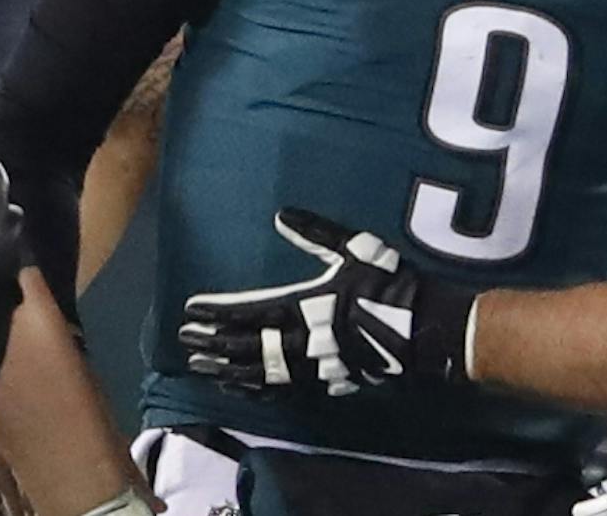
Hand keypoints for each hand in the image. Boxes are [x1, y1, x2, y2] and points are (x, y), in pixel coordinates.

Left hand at [179, 209, 472, 396]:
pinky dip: (252, 389)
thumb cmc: (389, 284)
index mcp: (305, 304)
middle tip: (184, 339)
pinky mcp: (322, 382)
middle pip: (244, 344)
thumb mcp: (356, 249)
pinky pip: (278, 390)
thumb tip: (282, 215)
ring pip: (255, 372)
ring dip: (224, 368)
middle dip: (211, 341)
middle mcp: (301, 339)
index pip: (248, 310)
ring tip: (198, 366)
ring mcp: (310, 366)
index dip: (218, 311)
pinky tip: (236, 387)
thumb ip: (316, 234)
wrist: (422, 328)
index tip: (192, 309)